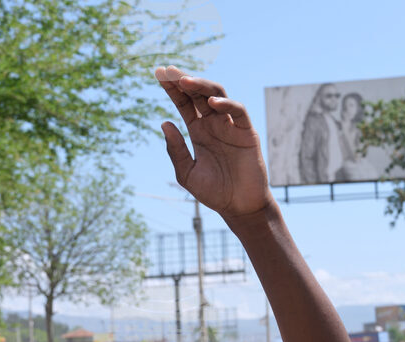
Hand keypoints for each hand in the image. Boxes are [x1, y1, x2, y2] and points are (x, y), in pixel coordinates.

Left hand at [156, 66, 273, 220]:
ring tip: (184, 81)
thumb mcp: (187, 173)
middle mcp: (214, 123)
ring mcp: (230, 126)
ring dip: (201, 86)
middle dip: (182, 80)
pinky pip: (238, 112)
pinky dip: (227, 104)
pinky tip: (211, 103)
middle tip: (167, 71)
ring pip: (217, 95)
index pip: (184, 102)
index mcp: (198, 131)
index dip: (172, 88)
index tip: (158, 73)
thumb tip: (164, 123)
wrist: (239, 207)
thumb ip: (176, 150)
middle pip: (198, 93)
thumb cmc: (214, 192)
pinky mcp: (247, 133)